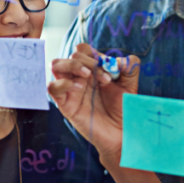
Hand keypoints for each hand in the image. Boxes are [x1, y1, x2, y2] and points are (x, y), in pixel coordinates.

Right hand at [49, 43, 139, 164]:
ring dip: (72, 65)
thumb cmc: (123, 108)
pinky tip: (79, 88)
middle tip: (105, 78)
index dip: (95, 53)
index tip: (110, 69)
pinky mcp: (65, 104)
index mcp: (93, 69)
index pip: (84, 49)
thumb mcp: (131, 85)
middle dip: (88, 61)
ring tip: (88, 76)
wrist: (121, 133)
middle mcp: (79, 76)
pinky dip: (64, 83)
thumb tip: (117, 60)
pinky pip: (52, 87)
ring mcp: (70, 89)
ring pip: (56, 64)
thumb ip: (130, 67)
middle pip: (72, 55)